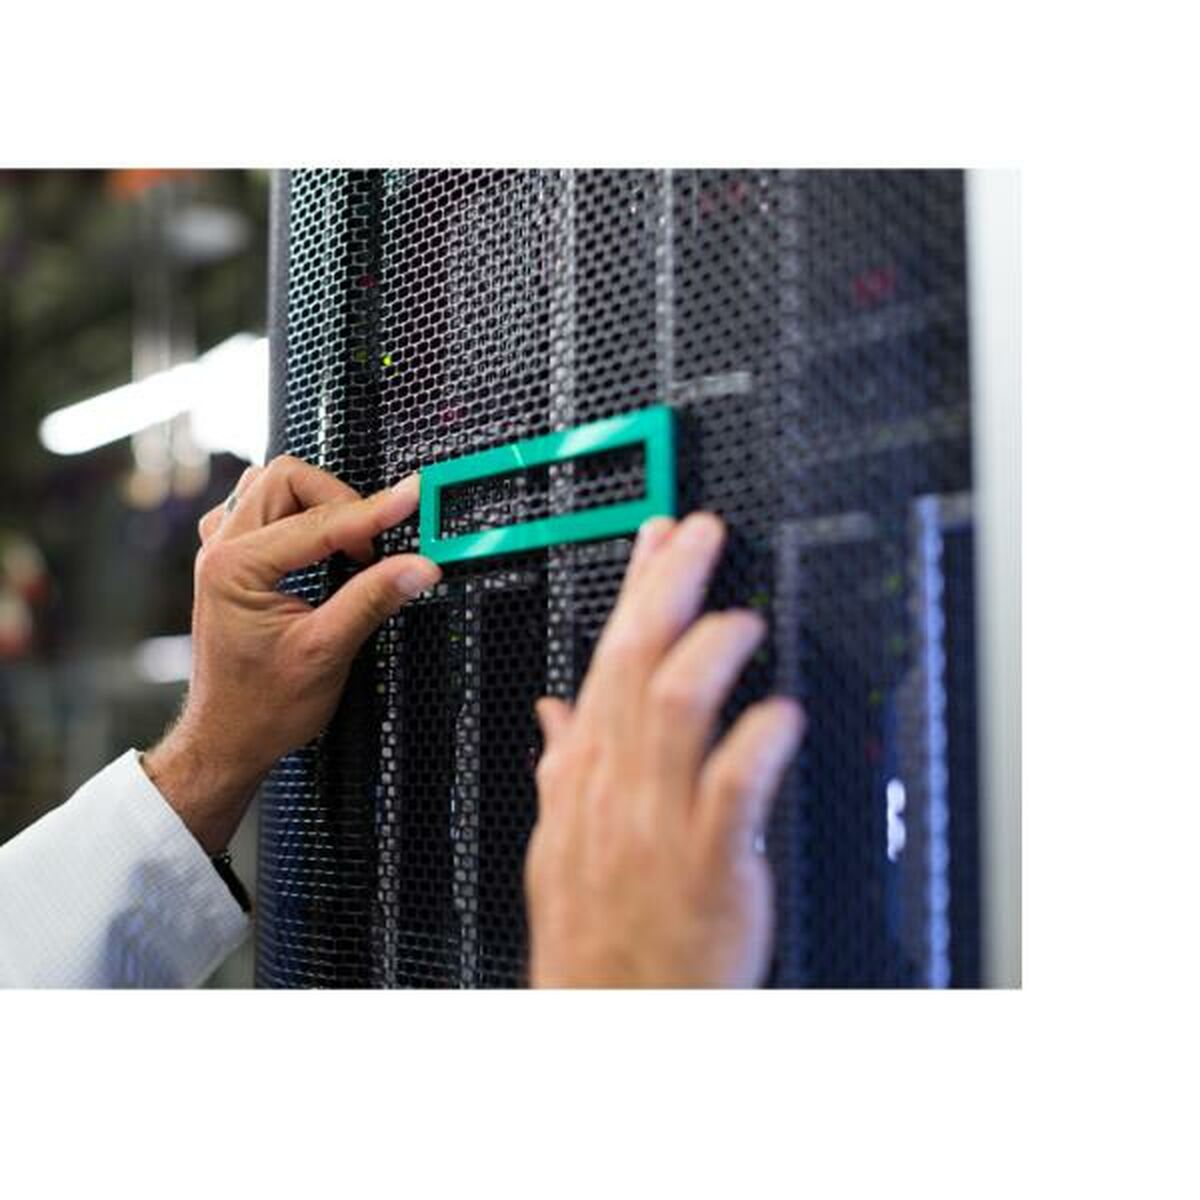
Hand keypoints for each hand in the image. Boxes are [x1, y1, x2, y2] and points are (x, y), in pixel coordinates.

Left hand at [143, 456, 440, 853]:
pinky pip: (262, 508)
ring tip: (349, 544)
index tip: (412, 499)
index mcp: (235, 568)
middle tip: (372, 543)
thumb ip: (372, 599)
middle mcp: (220, 550)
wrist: (228, 739)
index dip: (373, 511)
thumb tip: (418, 565)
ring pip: (273, 486)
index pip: (318, 522)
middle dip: (340, 500)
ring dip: (317, 503)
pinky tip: (319, 545)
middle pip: (287, 479)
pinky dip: (298, 515)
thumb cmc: (262, 707)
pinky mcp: (232, 560)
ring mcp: (221, 552)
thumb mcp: (327, 652)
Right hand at [525, 512, 804, 987]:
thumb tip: (554, 710)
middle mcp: (618, 786)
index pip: (608, 659)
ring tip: (743, 620)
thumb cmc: (594, 932)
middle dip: (668, 588)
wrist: (604, 1016)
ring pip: (674, 710)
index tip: (661, 536)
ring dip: (710, 652)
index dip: (636, 590)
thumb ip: (562, 767)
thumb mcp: (558, 842)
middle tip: (702, 535)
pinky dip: (756, 743)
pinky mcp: (707, 865)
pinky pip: (730, 792)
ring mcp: (658, 823)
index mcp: (587, 775)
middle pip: (636, 665)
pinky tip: (782, 713)